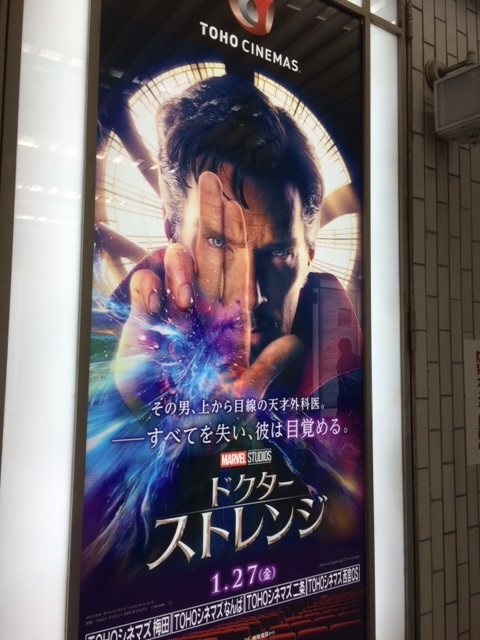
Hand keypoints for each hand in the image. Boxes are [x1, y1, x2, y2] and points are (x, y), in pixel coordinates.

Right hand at [113, 171, 301, 420]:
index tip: (238, 206)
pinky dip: (148, 288)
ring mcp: (172, 313)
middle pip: (209, 256)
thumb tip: (294, 341)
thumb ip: (266, 368)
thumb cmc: (202, 422)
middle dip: (211, 218)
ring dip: (181, 271)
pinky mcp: (143, 320)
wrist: (158, 435)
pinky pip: (145, 287)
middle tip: (212, 180)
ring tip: (180, 306)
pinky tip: (154, 306)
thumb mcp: (242, 399)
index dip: (237, 239)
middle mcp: (202, 312)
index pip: (237, 272)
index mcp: (228, 324)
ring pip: (178, 265)